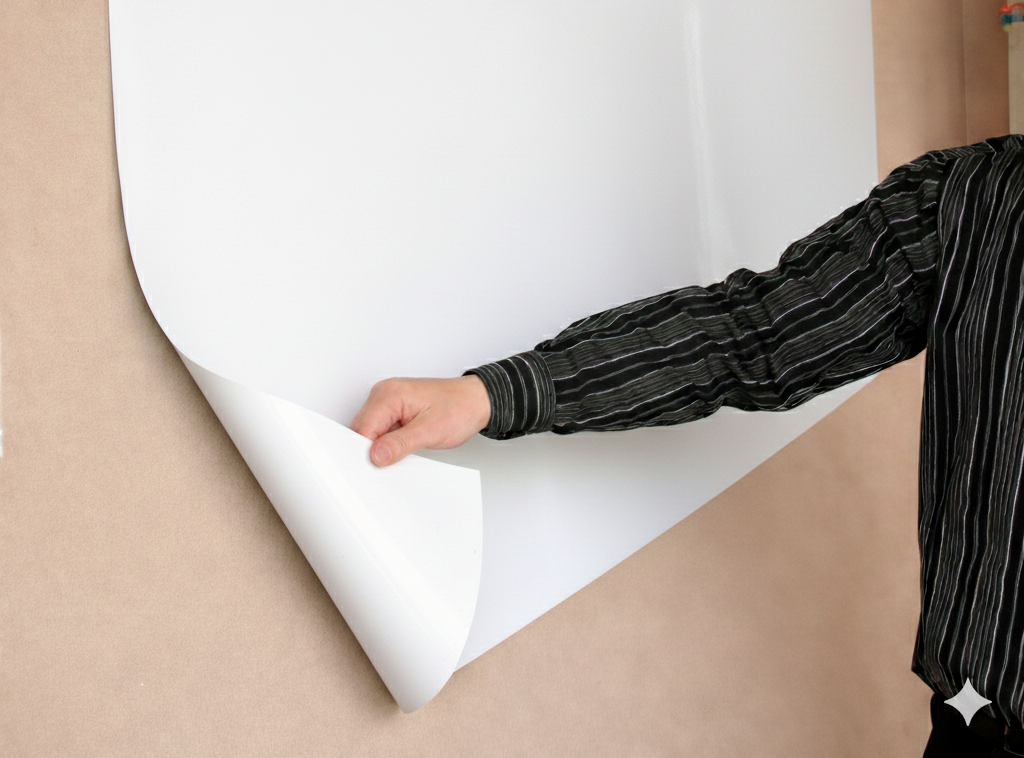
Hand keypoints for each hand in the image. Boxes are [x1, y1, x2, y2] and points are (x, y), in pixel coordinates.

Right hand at [350, 375, 491, 466]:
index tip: (375, 468)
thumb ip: (400, 443)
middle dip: (371, 451)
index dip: (365, 452)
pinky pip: (381, 431)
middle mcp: (384, 395)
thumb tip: (375, 456)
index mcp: (388, 395)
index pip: (361, 429)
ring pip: (370, 433)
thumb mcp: (431, 431)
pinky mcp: (394, 411)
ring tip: (403, 452)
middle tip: (391, 463)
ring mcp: (388, 402)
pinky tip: (402, 449)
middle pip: (361, 431)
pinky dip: (388, 444)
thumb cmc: (460, 408)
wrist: (477, 401)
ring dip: (381, 448)